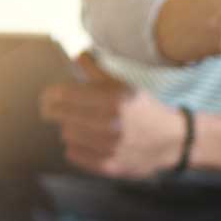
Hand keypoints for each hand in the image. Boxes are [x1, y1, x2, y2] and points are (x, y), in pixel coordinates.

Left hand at [39, 56, 186, 177]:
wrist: (172, 141)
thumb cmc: (145, 110)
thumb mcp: (124, 87)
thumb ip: (97, 72)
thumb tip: (76, 55)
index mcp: (112, 100)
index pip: (63, 94)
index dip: (50, 94)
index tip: (48, 95)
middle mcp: (109, 124)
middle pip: (60, 115)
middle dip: (53, 110)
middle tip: (52, 109)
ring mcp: (109, 147)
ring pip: (66, 134)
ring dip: (69, 128)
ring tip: (80, 125)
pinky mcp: (108, 165)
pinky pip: (73, 154)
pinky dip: (76, 147)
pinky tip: (86, 142)